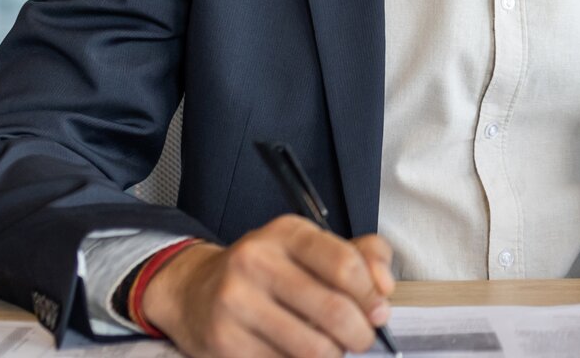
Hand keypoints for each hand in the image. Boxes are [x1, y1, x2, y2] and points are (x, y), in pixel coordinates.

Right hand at [141, 215, 395, 357]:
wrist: (195, 291)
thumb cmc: (268, 271)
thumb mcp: (311, 249)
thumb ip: (362, 256)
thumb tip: (384, 288)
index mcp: (287, 233)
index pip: (346, 264)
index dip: (371, 295)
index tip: (377, 310)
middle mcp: (256, 261)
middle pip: (334, 312)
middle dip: (360, 335)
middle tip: (359, 338)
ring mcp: (236, 302)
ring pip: (313, 349)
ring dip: (333, 355)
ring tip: (330, 348)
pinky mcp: (224, 341)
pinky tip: (294, 353)